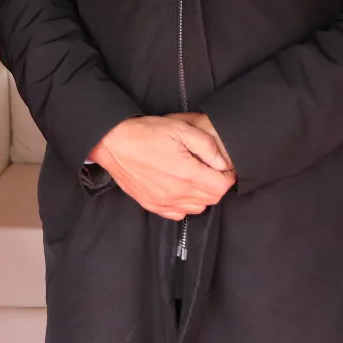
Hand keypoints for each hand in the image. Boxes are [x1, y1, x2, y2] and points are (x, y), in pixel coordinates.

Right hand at [89, 116, 236, 220]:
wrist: (114, 143)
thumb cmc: (146, 133)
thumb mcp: (180, 129)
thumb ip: (206, 146)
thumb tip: (222, 163)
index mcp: (187, 174)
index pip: (221, 187)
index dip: (228, 177)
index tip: (225, 168)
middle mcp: (176, 193)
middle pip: (211, 199)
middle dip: (217, 185)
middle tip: (212, 170)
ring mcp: (163, 202)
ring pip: (197, 208)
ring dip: (203, 195)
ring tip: (197, 178)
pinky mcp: (152, 205)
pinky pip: (178, 214)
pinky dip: (185, 205)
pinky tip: (181, 189)